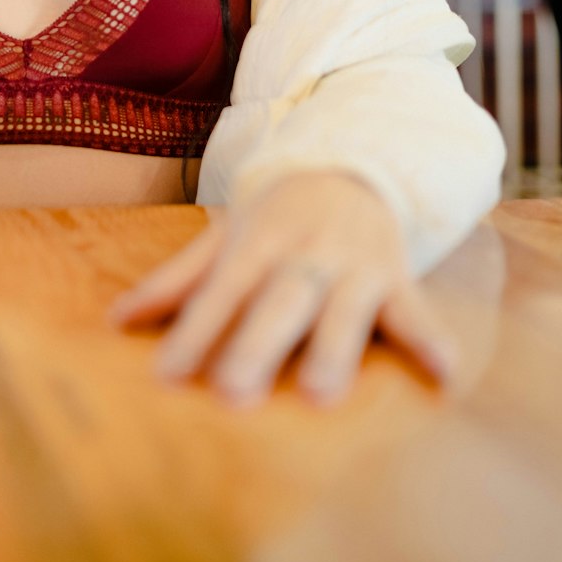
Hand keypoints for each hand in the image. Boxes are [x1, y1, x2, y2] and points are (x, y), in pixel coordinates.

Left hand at [108, 171, 456, 405]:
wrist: (352, 165)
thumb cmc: (277, 218)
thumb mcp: (226, 238)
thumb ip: (177, 280)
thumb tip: (116, 321)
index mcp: (256, 244)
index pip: (220, 292)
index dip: (193, 333)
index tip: (165, 378)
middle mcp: (304, 254)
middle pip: (278, 302)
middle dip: (256, 344)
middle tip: (232, 393)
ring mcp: (354, 266)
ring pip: (343, 310)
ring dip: (334, 350)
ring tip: (322, 397)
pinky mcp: (397, 277)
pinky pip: (417, 311)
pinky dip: (432, 341)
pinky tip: (445, 375)